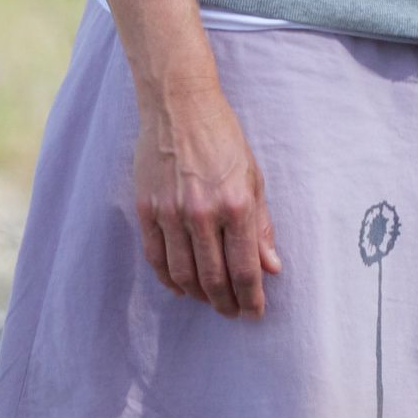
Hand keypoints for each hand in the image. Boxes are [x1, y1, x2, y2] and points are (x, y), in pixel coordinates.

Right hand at [133, 84, 282, 315]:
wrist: (179, 105)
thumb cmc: (222, 138)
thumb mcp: (254, 178)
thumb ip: (261, 226)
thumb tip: (272, 267)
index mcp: (236, 205)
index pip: (245, 269)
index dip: (252, 298)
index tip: (255, 312)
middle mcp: (202, 214)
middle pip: (213, 279)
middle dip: (225, 303)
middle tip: (232, 312)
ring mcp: (170, 212)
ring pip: (182, 274)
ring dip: (198, 295)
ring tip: (210, 301)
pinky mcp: (146, 208)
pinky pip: (155, 257)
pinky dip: (168, 279)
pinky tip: (180, 287)